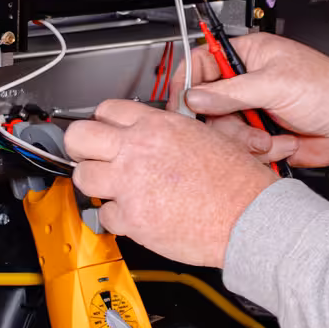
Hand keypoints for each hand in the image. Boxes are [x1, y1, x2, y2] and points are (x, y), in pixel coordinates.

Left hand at [63, 102, 277, 267]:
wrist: (249, 216)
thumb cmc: (237, 182)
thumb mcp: (206, 135)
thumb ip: (171, 131)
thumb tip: (155, 133)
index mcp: (158, 125)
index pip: (106, 110)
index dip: (103, 123)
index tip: (104, 133)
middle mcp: (138, 149)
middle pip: (79, 137)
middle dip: (80, 147)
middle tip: (90, 157)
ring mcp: (130, 184)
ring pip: (83, 176)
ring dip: (96, 183)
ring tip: (113, 188)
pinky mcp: (132, 217)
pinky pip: (104, 214)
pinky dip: (116, 217)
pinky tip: (135, 214)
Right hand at [176, 31, 328, 171]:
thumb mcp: (275, 85)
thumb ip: (230, 93)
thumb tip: (194, 97)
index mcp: (249, 56)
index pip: (201, 63)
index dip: (189, 84)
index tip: (184, 105)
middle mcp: (246, 83)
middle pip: (206, 106)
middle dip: (227, 123)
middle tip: (246, 125)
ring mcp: (252, 112)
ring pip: (222, 133)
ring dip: (247, 140)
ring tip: (271, 136)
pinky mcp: (260, 136)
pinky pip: (241, 150)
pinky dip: (262, 152)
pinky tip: (283, 143)